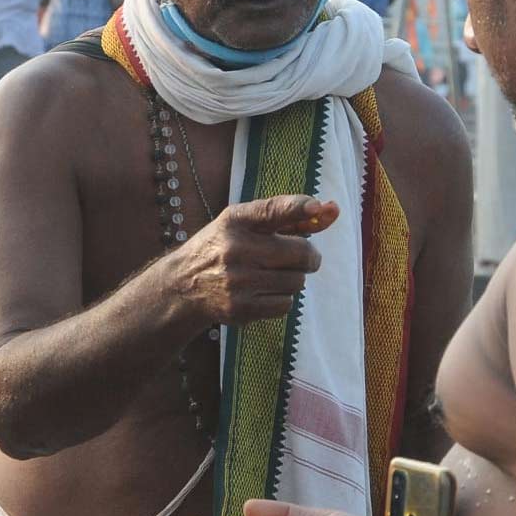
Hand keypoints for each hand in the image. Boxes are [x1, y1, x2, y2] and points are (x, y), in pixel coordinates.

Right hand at [171, 195, 338, 327]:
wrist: (183, 285)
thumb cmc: (223, 247)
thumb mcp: (245, 224)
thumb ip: (289, 217)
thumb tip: (332, 210)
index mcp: (235, 221)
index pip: (272, 210)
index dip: (300, 208)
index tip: (319, 208)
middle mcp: (235, 248)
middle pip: (301, 253)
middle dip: (308, 256)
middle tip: (297, 257)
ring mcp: (237, 281)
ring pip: (297, 281)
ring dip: (293, 278)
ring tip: (270, 274)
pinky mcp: (240, 308)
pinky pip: (286, 304)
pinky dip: (282, 298)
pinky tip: (263, 291)